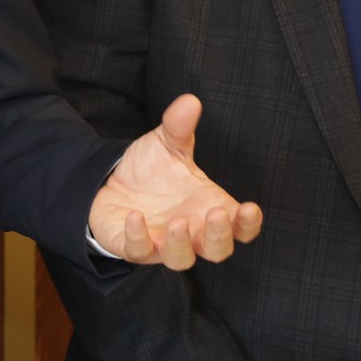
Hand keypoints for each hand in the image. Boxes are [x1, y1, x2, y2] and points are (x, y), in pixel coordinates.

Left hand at [89, 94, 262, 268]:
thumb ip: (179, 126)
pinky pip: (138, 252)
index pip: (240, 227)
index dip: (249, 224)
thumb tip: (190, 100)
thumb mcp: (166, 143)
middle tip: (216, 214)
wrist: (110, 181)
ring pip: (182, 260)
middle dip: (220, 236)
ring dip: (182, 245)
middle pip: (218, 250)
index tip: (251, 208)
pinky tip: (135, 217)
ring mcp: (162, 242)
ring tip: (178, 222)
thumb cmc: (151, 169)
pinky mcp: (133, 246)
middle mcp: (191, 231)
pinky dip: (138, 238)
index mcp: (208, 207)